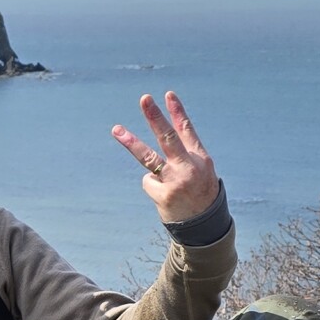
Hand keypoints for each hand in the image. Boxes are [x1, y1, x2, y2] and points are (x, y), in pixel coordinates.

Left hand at [111, 92, 220, 224]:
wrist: (204, 226)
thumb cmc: (200, 193)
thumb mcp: (201, 171)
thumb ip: (186, 154)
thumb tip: (164, 135)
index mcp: (200, 158)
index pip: (187, 130)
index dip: (177, 112)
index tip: (168, 94)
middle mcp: (189, 167)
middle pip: (168, 137)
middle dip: (155, 117)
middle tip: (145, 99)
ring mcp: (176, 181)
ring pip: (149, 157)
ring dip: (131, 142)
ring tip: (115, 129)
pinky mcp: (164, 195)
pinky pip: (148, 182)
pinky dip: (153, 187)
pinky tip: (164, 196)